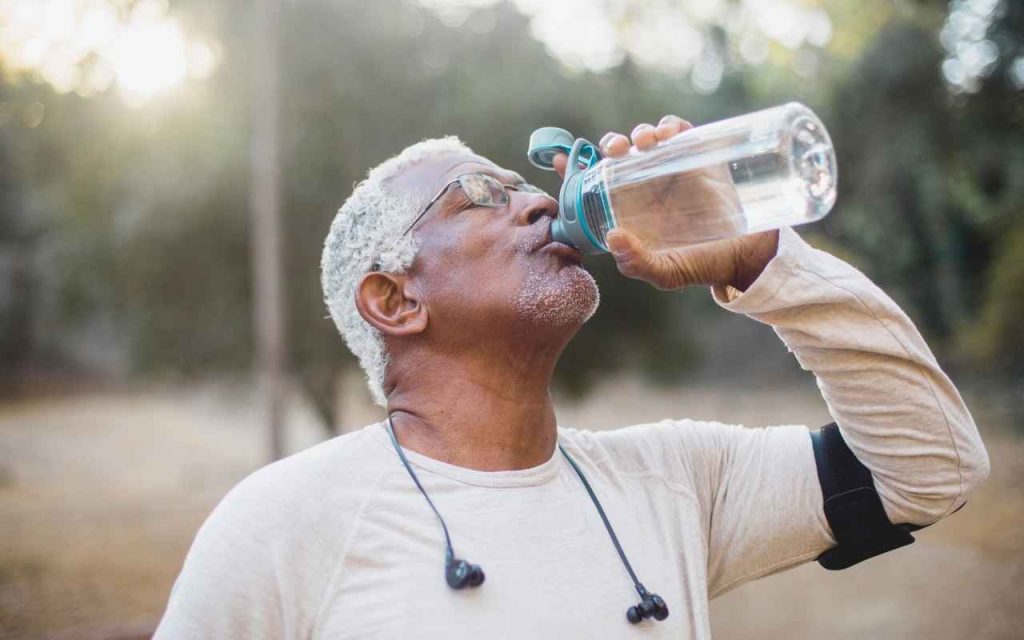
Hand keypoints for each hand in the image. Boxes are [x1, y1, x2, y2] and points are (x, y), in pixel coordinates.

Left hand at [553, 115, 778, 291]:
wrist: (747, 256)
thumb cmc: (702, 265)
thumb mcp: (666, 272)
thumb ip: (637, 262)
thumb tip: (612, 237)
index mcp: (630, 209)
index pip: (595, 184)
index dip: (575, 168)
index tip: (559, 160)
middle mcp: (647, 186)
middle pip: (620, 154)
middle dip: (612, 143)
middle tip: (616, 150)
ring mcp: (673, 169)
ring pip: (647, 139)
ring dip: (639, 133)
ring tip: (643, 143)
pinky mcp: (700, 157)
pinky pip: (681, 132)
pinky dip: (671, 125)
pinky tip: (668, 134)